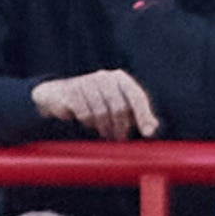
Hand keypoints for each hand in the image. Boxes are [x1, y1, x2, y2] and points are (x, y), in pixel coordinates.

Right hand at [29, 69, 161, 140]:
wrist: (60, 96)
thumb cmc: (96, 103)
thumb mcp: (118, 107)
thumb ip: (138, 115)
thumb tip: (153, 127)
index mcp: (120, 79)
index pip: (137, 96)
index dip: (143, 115)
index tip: (147, 133)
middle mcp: (105, 77)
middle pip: (120, 108)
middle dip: (121, 127)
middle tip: (119, 138)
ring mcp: (87, 82)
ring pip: (102, 113)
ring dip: (104, 127)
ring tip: (104, 131)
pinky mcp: (72, 92)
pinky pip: (85, 114)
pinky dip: (88, 122)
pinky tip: (88, 122)